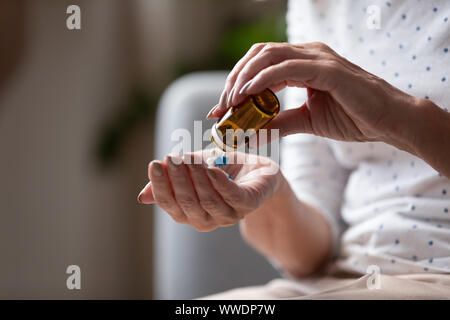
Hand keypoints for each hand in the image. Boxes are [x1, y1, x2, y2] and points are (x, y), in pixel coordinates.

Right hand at [137, 150, 281, 231]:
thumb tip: (142, 197)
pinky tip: (211, 168)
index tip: (155, 163)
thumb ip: (171, 180)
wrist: (258, 171)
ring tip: (189, 158)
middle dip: (178, 180)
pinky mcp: (248, 204)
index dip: (161, 186)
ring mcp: (229, 214)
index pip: (170, 204)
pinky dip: (219, 183)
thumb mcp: (192, 172)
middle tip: (173, 158)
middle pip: (187, 204)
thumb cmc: (222, 170)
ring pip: (208, 201)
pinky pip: (231, 197)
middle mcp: (207, 219)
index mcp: (190, 213)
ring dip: (196, 179)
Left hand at [207, 42, 420, 149]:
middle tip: (221, 107)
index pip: (259, 64)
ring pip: (268, 57)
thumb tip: (251, 134)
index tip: (221, 110)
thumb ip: (278, 123)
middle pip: (257, 56)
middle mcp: (307, 54)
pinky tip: (248, 95)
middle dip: (234, 80)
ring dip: (243, 79)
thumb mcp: (306, 121)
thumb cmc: (352, 118)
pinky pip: (286, 68)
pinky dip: (263, 79)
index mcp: (302, 63)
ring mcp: (317, 58)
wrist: (388, 122)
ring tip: (230, 103)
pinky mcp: (327, 69)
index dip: (236, 84)